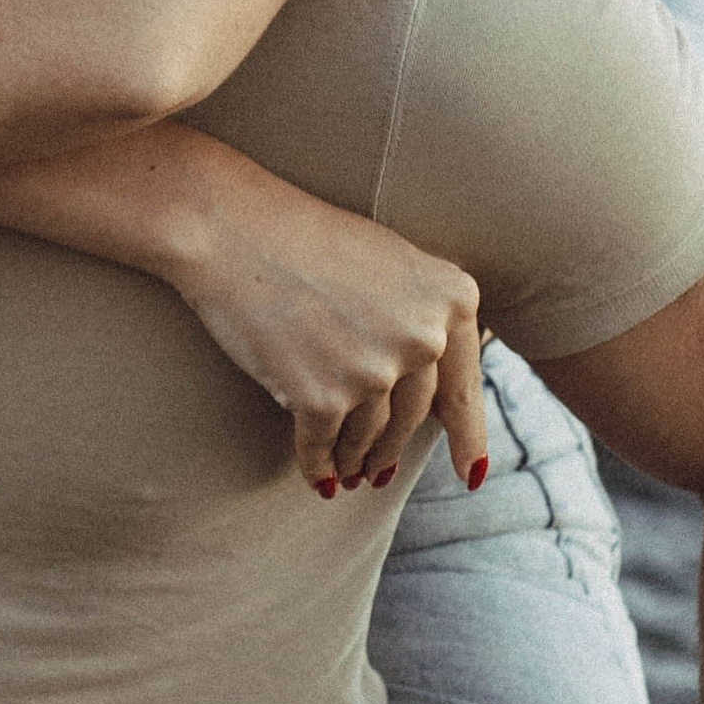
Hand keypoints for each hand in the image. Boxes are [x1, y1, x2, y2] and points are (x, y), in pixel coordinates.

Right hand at [170, 171, 487, 494]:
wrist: (230, 228)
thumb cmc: (303, 237)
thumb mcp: (389, 263)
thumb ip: (420, 314)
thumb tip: (430, 381)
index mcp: (451, 299)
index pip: (462, 385)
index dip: (469, 436)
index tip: (473, 474)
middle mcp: (424, 338)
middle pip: (412, 416)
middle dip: (391, 450)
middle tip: (377, 471)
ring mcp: (374, 371)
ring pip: (367, 437)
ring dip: (356, 460)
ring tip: (346, 471)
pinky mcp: (322, 399)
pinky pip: (321, 447)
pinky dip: (317, 465)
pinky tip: (317, 475)